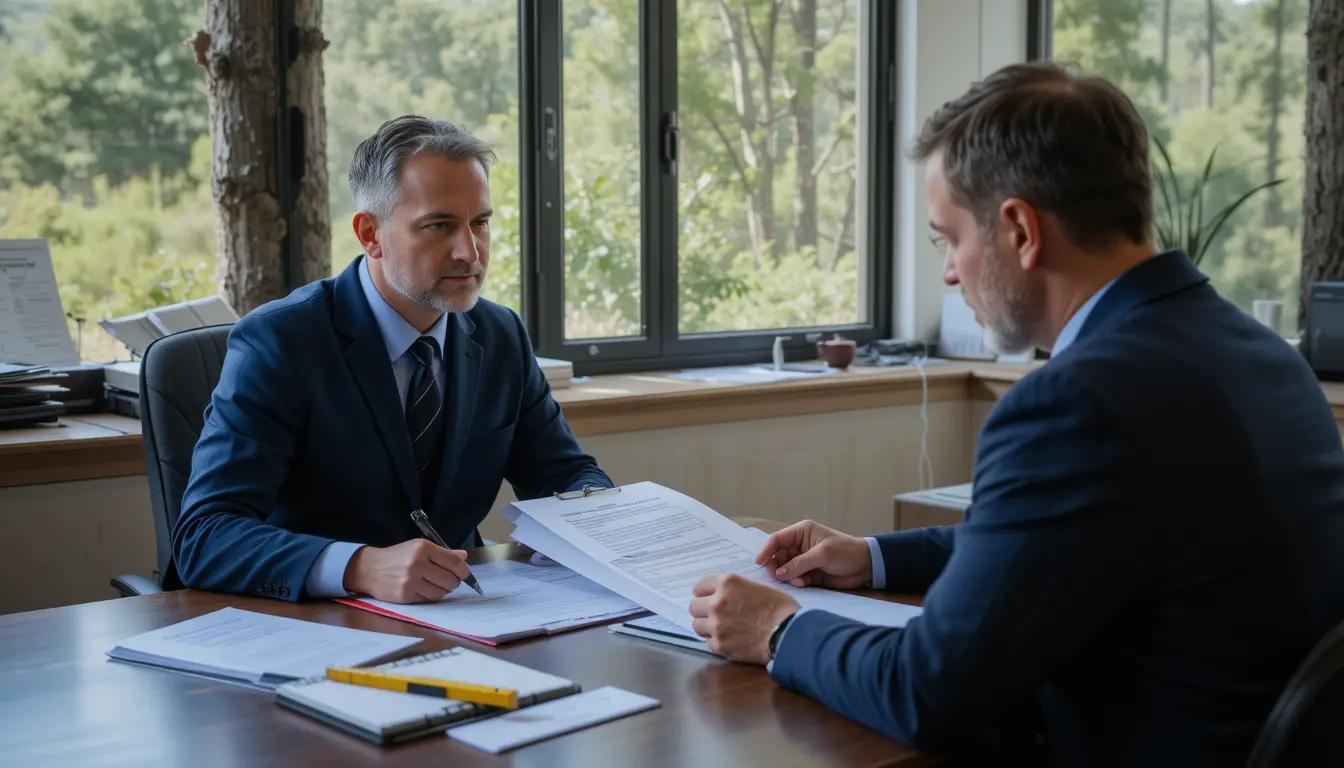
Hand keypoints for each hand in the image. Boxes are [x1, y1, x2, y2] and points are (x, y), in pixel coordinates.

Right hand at [343, 539, 470, 602]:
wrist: (369, 569)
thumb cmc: (397, 557)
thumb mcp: (418, 547)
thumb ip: (443, 553)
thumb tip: (464, 556)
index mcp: (423, 548)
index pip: (454, 562)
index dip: (464, 570)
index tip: (464, 573)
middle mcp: (417, 564)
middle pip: (450, 580)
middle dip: (453, 582)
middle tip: (448, 580)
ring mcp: (410, 581)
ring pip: (441, 592)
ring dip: (442, 590)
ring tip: (435, 584)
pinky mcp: (406, 595)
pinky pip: (429, 600)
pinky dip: (431, 596)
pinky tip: (424, 589)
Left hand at [688, 573, 799, 664]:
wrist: (788, 633)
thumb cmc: (779, 609)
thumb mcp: (756, 587)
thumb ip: (734, 589)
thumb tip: (721, 594)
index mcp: (727, 583)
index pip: (700, 586)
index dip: (705, 593)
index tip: (708, 598)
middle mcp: (717, 602)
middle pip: (694, 606)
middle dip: (704, 610)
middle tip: (715, 614)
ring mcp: (717, 625)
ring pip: (697, 625)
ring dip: (707, 627)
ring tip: (722, 628)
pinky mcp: (720, 645)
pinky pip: (708, 643)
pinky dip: (717, 642)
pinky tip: (730, 640)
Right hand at [756, 519, 872, 588]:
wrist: (866, 566)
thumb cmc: (846, 552)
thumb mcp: (823, 554)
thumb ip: (800, 563)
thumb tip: (779, 573)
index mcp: (801, 532)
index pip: (777, 539)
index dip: (766, 550)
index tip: (759, 562)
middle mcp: (799, 545)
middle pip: (777, 556)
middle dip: (776, 567)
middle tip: (779, 577)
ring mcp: (803, 560)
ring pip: (784, 569)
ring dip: (787, 576)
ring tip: (799, 581)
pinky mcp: (808, 574)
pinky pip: (794, 578)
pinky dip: (796, 582)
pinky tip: (804, 583)